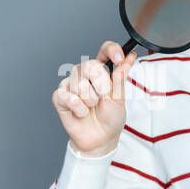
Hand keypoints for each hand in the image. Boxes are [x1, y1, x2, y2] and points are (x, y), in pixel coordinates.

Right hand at [52, 40, 137, 156]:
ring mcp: (70, 84)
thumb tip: (129, 58)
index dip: (110, 50)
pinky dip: (79, 109)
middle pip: (90, 65)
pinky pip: (69, 97)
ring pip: (79, 84)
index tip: (119, 57)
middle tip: (103, 98)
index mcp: (101, 72)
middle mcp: (84, 74)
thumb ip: (121, 77)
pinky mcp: (60, 97)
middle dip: (101, 85)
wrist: (101, 138)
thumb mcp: (120, 98)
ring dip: (90, 101)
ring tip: (91, 107)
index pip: (104, 51)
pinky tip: (81, 113)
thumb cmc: (111, 118)